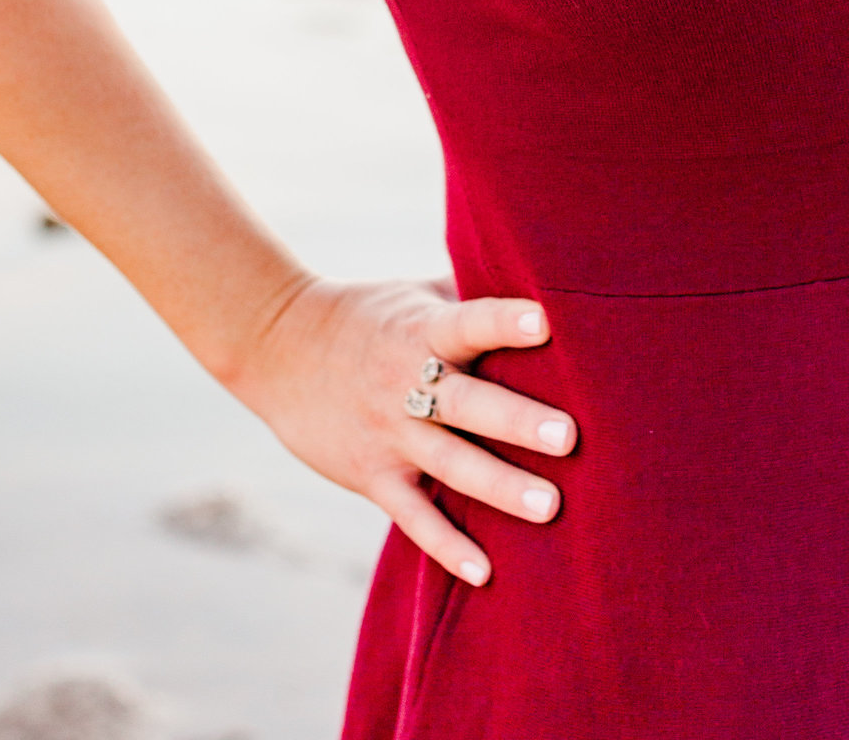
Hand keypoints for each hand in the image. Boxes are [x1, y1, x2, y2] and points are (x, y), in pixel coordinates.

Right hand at [227, 275, 577, 585]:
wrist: (279, 349)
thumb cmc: (368, 315)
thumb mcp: (414, 294)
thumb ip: (469, 295)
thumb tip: (540, 276)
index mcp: (422, 329)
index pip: (468, 322)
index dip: (504, 321)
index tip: (545, 320)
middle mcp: (406, 381)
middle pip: (466, 403)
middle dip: (517, 420)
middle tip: (569, 436)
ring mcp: (388, 433)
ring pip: (450, 463)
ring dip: (500, 486)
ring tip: (550, 505)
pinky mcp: (372, 476)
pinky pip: (413, 516)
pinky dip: (446, 546)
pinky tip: (485, 572)